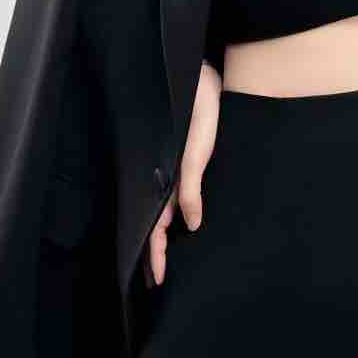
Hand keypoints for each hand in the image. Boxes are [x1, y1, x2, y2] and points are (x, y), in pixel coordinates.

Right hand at [146, 60, 222, 286]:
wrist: (202, 75)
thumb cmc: (199, 109)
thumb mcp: (195, 150)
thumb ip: (189, 188)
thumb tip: (190, 226)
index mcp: (163, 176)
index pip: (154, 225)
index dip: (155, 253)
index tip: (157, 280)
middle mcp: (165, 174)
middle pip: (156, 222)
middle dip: (156, 251)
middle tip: (158, 282)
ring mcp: (173, 166)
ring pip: (163, 209)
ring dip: (163, 234)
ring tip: (165, 259)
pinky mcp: (184, 155)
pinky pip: (176, 191)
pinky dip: (174, 210)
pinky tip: (180, 220)